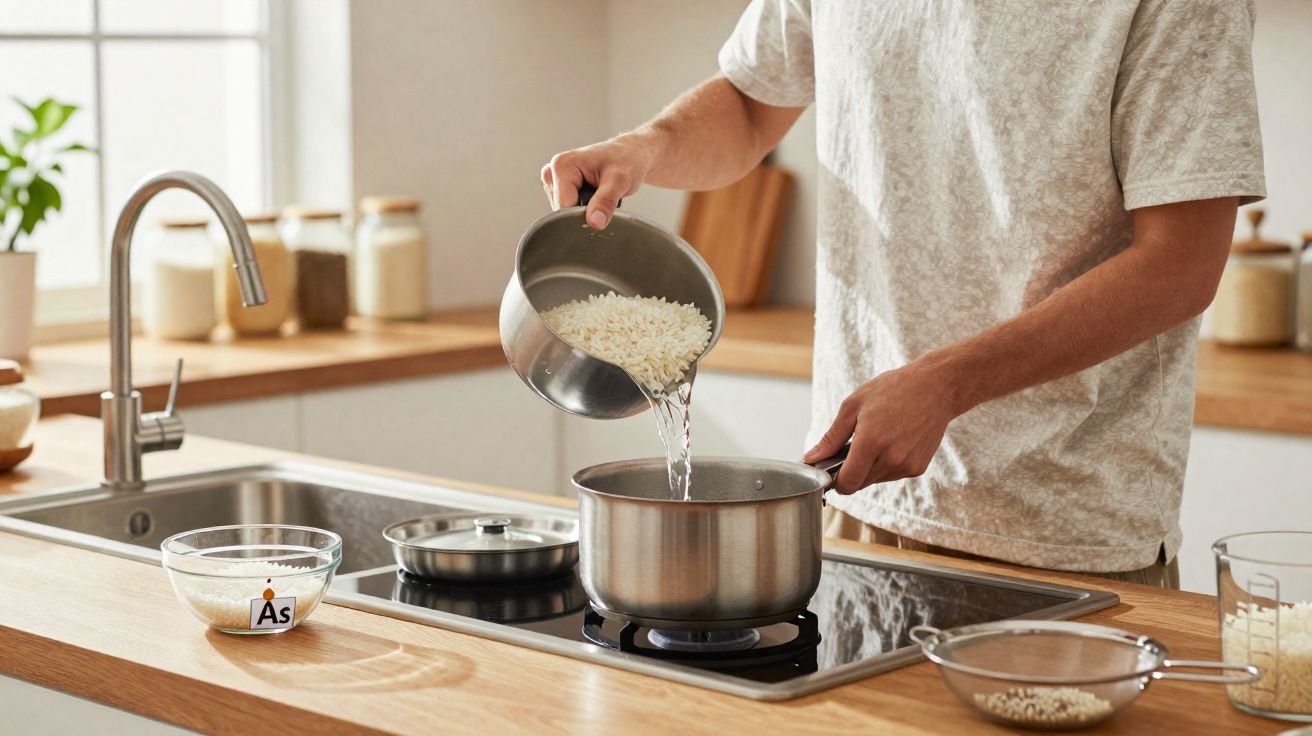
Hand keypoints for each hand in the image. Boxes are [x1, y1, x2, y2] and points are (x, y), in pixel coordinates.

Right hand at [540, 134, 656, 229]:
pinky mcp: (558, 187)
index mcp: (562, 165)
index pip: (563, 207)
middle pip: (562, 211)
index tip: (601, 212)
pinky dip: (582, 208)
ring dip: (584, 210)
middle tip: (603, 198)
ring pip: (564, 212)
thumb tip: (594, 223)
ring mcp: (553, 180)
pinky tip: (593, 196)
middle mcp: (552, 171)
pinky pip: (567, 209)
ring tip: (599, 194)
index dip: (582, 216)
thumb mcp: (620, 180)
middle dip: (583, 212)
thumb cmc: (626, 160)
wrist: (630, 154)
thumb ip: (605, 201)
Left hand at [802, 360, 960, 492]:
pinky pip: (892, 475)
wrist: (936, 387)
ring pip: (875, 480)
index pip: (847, 484)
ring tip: (878, 438)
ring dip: (870, 467)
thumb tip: (810, 458)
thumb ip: (831, 437)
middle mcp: (891, 458)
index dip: (836, 481)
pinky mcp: (918, 468)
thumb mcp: (853, 406)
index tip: (832, 470)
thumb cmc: (893, 390)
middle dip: (852, 470)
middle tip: (856, 444)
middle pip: (860, 483)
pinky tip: (893, 441)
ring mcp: (907, 465)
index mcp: (872, 442)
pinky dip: (887, 464)